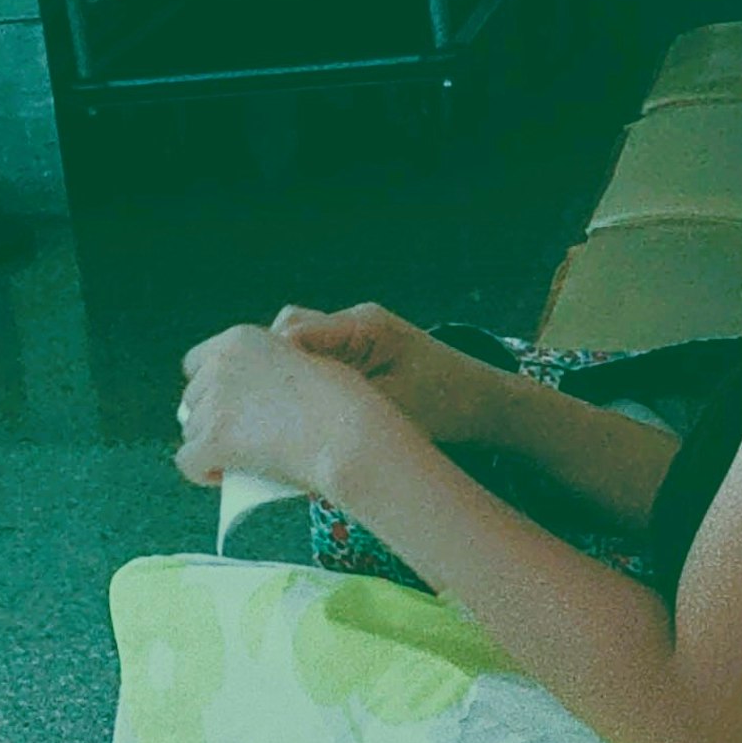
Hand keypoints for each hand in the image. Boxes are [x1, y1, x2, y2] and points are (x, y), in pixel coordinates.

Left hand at [175, 322, 385, 503]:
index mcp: (241, 338)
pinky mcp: (215, 438)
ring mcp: (215, 401)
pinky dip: (203, 471)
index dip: (211, 388)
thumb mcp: (304, 362)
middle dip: (210, 418)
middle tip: (238, 440)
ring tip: (237, 460)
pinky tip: (223, 476)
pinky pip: (188, 461)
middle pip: (192, 398)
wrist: (350, 434)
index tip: (232, 408)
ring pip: (191, 431)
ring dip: (209, 446)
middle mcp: (220, 363)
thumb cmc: (344, 405)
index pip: (197, 362)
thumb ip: (271, 370)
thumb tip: (250, 403)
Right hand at [264, 304, 509, 450]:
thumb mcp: (390, 412)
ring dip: (288, 373)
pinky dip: (306, 378)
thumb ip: (339, 409)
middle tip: (261, 410)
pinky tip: (301, 409)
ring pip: (299, 341)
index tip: (254, 404)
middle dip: (271, 368)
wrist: (486, 402)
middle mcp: (355, 320)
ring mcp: (356, 331)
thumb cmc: (445, 408)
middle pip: (291, 329)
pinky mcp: (359, 347)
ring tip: (279, 412)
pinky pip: (318, 353)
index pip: (297, 332)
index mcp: (364, 327)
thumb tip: (286, 422)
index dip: (271, 366)